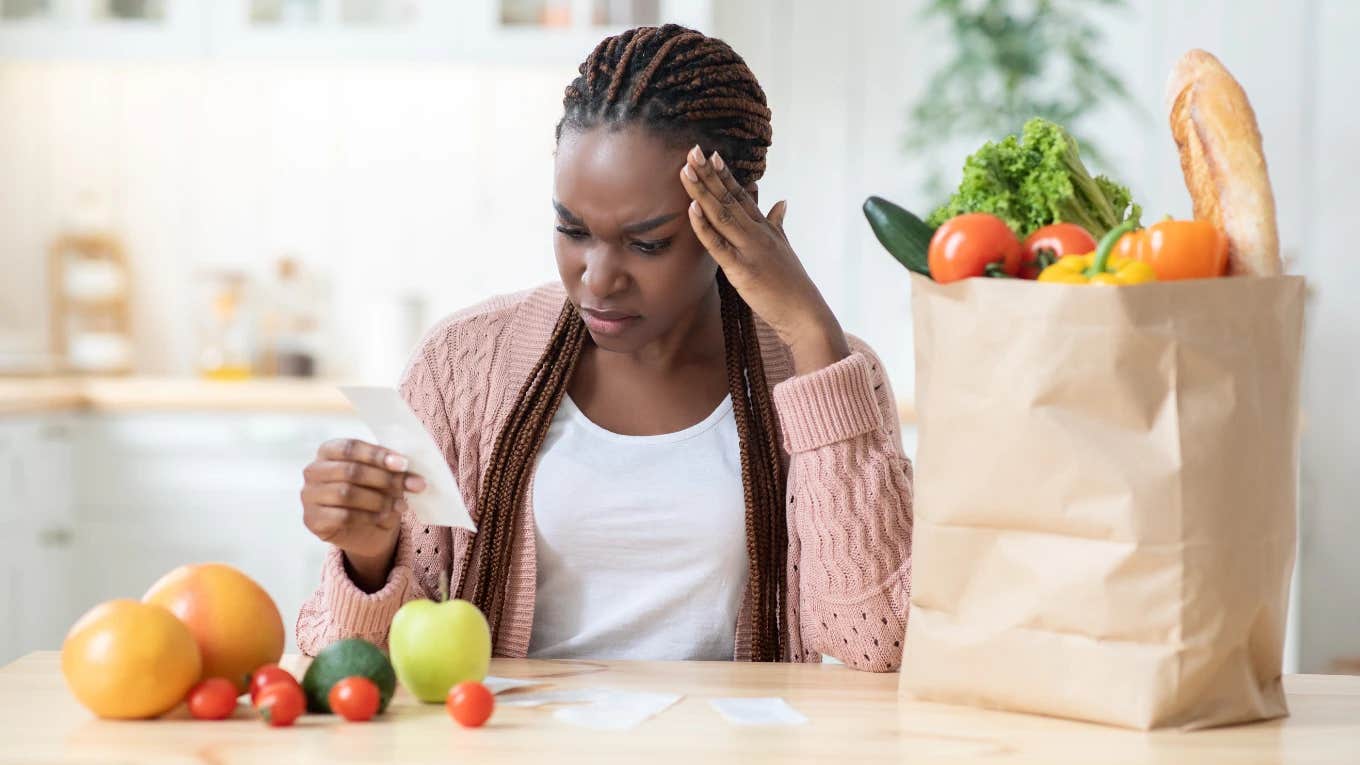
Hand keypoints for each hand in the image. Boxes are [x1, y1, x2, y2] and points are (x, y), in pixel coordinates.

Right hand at [300, 439, 424, 591]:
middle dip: (385, 479)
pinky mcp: (312, 519)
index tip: (403, 464)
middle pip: (350, 471)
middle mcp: (313, 470)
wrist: (362, 529)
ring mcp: (309, 496)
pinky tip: (385, 517)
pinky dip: (368, 516)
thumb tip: (414, 475)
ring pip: (346, 494)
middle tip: (412, 486)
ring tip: (401, 505)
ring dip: (379, 500)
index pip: (350, 447)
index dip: (377, 455)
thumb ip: (393, 470)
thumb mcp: (382, 476)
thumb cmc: (371, 492)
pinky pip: (343, 516)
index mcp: (328, 450)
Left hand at [680, 145, 850, 373]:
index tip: (711, 154)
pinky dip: (704, 225)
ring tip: (687, 168)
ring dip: (702, 190)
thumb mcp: (785, 248)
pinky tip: (692, 207)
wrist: (805, 313)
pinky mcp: (741, 268)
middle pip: (729, 197)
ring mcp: (749, 248)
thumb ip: (778, 223)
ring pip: (721, 213)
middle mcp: (757, 232)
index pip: (742, 195)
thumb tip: (782, 201)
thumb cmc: (792, 285)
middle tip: (692, 150)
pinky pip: (718, 244)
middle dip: (709, 174)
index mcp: (765, 228)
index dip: (725, 175)